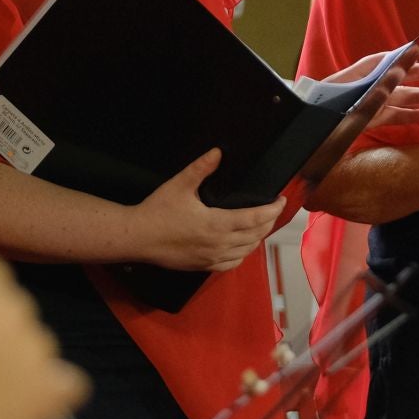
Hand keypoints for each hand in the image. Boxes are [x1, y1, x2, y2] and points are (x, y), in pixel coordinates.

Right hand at [130, 148, 284, 271]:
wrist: (137, 238)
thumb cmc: (158, 211)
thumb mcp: (180, 184)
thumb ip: (201, 168)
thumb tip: (218, 152)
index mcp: (217, 224)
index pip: (256, 219)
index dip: (272, 210)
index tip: (281, 200)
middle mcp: (219, 244)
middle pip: (256, 235)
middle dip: (269, 221)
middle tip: (274, 209)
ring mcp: (212, 258)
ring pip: (246, 251)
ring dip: (258, 238)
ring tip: (262, 224)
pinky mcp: (203, 266)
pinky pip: (232, 264)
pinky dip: (243, 254)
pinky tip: (243, 246)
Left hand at [320, 50, 418, 129]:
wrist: (302, 135)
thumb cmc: (321, 114)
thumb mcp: (349, 101)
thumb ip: (375, 89)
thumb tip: (398, 70)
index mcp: (357, 77)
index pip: (384, 62)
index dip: (403, 55)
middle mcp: (364, 88)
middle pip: (394, 78)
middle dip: (417, 75)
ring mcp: (366, 105)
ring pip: (398, 98)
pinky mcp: (367, 121)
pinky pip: (392, 116)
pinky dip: (409, 115)